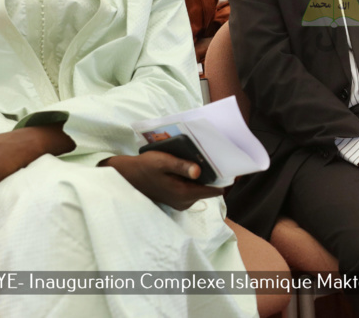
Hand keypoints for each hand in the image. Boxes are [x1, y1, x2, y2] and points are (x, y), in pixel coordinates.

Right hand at [102, 151, 223, 210]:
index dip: (224, 178)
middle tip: (214, 157)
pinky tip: (189, 166)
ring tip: (200, 159)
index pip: (215, 190)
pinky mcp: (178, 200)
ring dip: (203, 176)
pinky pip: (193, 189)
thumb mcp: (162, 162)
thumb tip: (198, 171)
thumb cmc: (145, 167)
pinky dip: (194, 179)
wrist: (128, 176)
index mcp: (184, 194)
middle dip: (212, 174)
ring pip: (201, 188)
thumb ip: (181, 166)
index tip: (230, 165)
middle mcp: (185, 202)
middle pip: (209, 188)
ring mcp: (182, 202)